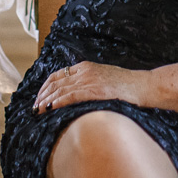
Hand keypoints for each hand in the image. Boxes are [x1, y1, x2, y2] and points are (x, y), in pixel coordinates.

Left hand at [33, 61, 151, 113]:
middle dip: (42, 95)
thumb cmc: (127, 86)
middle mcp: (84, 71)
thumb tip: (77, 96)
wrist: (142, 86)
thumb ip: (90, 83)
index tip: (40, 97)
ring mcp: (88, 80)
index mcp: (86, 67)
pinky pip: (69, 96)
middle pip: (55, 82)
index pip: (58, 74)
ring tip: (37, 111)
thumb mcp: (104, 79)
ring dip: (46, 101)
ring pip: (59, 90)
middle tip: (34, 107)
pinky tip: (49, 109)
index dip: (46, 86)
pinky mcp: (93, 90)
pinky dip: (56, 102)